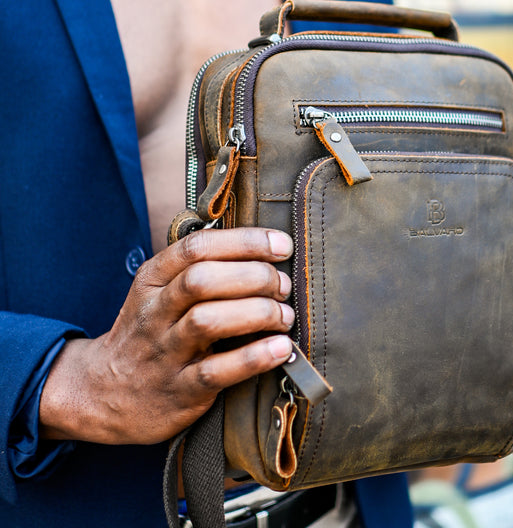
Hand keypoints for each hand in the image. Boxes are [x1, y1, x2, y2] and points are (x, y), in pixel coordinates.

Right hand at [39, 228, 294, 444]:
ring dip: (257, 313)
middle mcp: (155, 311)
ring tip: (284, 316)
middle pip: (202, 279)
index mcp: (153, 280)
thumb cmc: (149, 334)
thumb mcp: (158, 292)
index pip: (197, 247)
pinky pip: (216, 371)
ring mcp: (164, 352)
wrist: (103, 394)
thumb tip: (262, 249)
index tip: (281, 245)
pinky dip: (253, 357)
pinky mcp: (178, 390)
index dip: (245, 242)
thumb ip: (198, 268)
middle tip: (283, 285)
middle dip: (253, 276)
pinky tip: (280, 348)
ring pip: (207, 321)